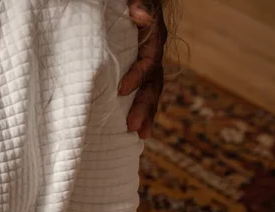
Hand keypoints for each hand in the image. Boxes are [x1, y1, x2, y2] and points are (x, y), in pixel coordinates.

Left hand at [120, 0, 167, 138]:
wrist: (134, 4)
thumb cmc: (130, 2)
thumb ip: (140, 5)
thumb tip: (138, 14)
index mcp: (153, 39)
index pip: (147, 63)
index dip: (136, 77)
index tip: (120, 91)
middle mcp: (154, 54)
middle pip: (153, 84)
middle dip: (144, 107)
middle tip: (133, 127)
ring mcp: (149, 65)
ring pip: (151, 92)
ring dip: (147, 115)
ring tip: (141, 135)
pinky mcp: (140, 73)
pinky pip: (143, 93)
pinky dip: (142, 111)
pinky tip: (136, 130)